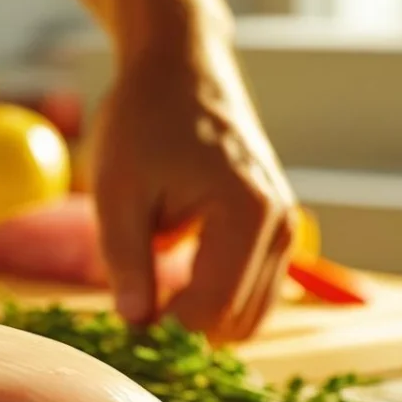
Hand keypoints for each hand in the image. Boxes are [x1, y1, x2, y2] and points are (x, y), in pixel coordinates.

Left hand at [89, 36, 296, 342]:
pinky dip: (213, 299)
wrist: (179, 68)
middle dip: (183, 331)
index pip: (211, 312)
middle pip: (236, 323)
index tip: (120, 329)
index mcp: (246, 215)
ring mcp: (286, 228)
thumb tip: (135, 324)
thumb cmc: (141, 121)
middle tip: (130, 314)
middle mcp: (281, 226)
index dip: (162, 333)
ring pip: (248, 315)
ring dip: (199, 318)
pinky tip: (170, 282)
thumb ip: (126, 261)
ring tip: (146, 295)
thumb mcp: (115, 192)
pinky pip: (250, 290)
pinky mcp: (276, 229)